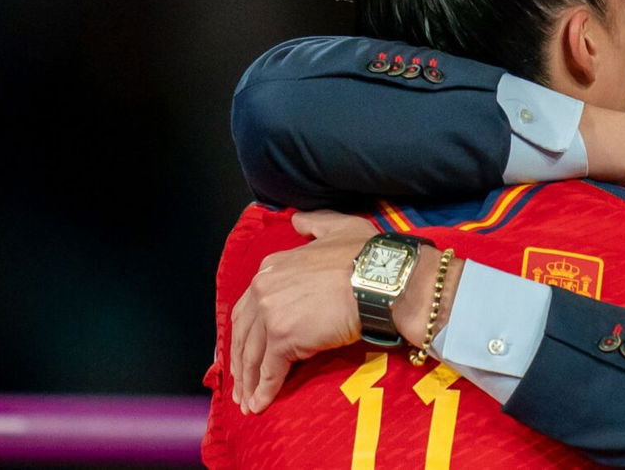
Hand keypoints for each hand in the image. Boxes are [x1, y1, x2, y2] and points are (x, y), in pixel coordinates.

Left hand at [229, 210, 377, 413]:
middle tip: (240, 383)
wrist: (384, 280)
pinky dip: (263, 390)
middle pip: (243, 333)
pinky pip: (270, 370)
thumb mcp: (339, 228)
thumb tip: (297, 220)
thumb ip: (314, 224)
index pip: (249, 305)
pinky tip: (260, 405)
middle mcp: (265, 288)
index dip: (245, 331)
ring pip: (252, 354)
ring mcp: (272, 314)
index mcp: (273, 266)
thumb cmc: (369, 255)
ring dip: (248, 381)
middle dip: (240, 361)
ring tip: (247, 401)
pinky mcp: (284, 339)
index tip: (245, 349)